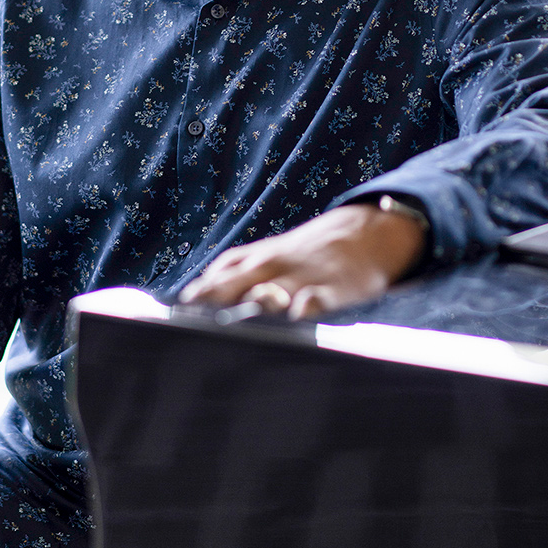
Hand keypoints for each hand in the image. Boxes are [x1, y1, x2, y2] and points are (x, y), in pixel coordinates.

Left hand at [178, 203, 425, 319]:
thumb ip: (233, 272)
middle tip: (198, 306)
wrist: (364, 234)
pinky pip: (322, 296)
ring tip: (247, 305)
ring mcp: (305, 276)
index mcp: (258, 259)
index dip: (204, 288)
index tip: (182, 305)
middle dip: (220, 292)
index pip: (224, 271)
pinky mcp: (336, 287)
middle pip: (243, 278)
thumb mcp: (267, 254)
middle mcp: (276, 266)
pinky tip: (301, 313)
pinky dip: (311, 303)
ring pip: (280, 287)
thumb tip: (192, 295)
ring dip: (262, 297)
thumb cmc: (306, 255)